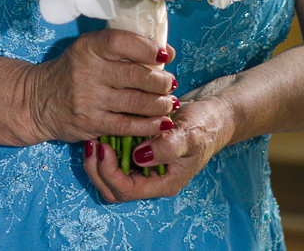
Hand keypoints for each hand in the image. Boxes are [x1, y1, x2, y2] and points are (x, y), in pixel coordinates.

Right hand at [20, 29, 176, 143]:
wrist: (38, 100)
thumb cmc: (73, 70)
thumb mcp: (90, 49)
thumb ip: (123, 47)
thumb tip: (166, 52)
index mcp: (88, 47)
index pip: (121, 42)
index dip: (148, 47)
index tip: (164, 54)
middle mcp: (87, 71)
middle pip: (135, 75)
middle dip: (161, 80)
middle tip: (170, 83)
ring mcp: (89, 100)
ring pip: (135, 102)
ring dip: (160, 104)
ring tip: (169, 102)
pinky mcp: (91, 124)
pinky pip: (127, 126)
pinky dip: (149, 125)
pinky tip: (161, 123)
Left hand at [83, 95, 234, 202]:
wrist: (211, 113)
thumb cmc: (205, 124)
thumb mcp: (190, 134)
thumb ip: (168, 146)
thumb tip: (140, 157)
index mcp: (164, 183)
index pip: (127, 190)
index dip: (111, 172)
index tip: (104, 147)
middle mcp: (151, 179)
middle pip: (113, 189)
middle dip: (97, 170)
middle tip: (92, 143)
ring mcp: (144, 167)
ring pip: (110, 176)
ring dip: (98, 160)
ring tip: (93, 137)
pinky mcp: (139, 152)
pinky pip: (116, 158)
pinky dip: (106, 147)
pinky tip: (102, 129)